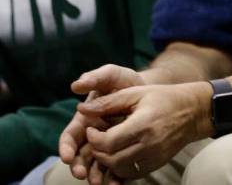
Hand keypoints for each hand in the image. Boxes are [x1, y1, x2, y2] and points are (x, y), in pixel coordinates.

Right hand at [59, 65, 143, 180]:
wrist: (148, 89)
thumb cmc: (125, 81)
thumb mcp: (112, 75)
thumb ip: (95, 77)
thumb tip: (76, 85)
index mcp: (85, 119)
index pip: (70, 136)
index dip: (66, 147)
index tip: (66, 156)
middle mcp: (92, 134)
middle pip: (80, 155)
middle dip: (78, 166)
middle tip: (82, 174)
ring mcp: (106, 144)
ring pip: (95, 164)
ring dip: (94, 174)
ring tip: (98, 182)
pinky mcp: (120, 150)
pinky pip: (115, 166)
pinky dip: (114, 176)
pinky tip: (117, 183)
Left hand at [72, 82, 209, 178]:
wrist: (193, 112)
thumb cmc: (163, 98)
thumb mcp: (136, 93)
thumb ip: (108, 102)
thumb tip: (82, 108)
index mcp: (143, 124)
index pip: (108, 142)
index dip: (93, 138)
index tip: (92, 128)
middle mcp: (149, 144)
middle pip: (110, 159)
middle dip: (96, 150)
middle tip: (96, 138)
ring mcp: (154, 157)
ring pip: (119, 169)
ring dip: (106, 161)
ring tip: (107, 146)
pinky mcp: (156, 164)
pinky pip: (131, 173)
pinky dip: (120, 167)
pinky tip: (119, 153)